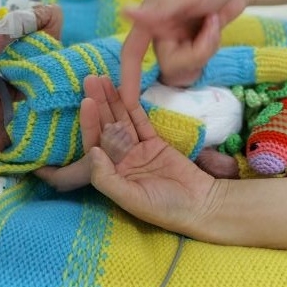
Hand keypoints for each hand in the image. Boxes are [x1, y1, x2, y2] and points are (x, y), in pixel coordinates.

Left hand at [80, 75, 215, 237]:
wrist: (200, 205)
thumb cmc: (163, 208)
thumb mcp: (131, 198)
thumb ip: (107, 177)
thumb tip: (93, 151)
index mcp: (111, 174)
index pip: (96, 144)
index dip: (90, 123)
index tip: (87, 102)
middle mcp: (121, 160)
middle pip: (105, 127)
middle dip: (98, 104)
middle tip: (90, 79)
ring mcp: (137, 150)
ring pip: (121, 121)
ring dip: (112, 100)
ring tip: (102, 79)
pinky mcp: (154, 143)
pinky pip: (140, 121)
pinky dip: (132, 106)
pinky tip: (123, 90)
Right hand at [120, 0, 248, 106]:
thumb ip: (158, 10)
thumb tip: (124, 12)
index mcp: (151, 19)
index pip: (132, 53)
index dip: (128, 78)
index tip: (128, 103)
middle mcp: (159, 34)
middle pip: (169, 66)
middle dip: (196, 52)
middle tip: (212, 25)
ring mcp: (176, 44)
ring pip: (185, 69)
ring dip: (205, 50)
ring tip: (214, 25)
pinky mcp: (192, 49)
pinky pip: (198, 66)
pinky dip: (210, 50)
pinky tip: (215, 30)